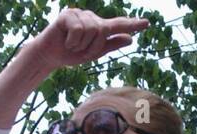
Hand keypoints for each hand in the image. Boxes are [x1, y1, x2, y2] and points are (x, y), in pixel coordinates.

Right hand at [30, 8, 148, 71]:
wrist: (49, 56)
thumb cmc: (70, 54)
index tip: (146, 23)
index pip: (118, 25)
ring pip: (91, 30)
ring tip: (72, 46)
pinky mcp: (68, 15)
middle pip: (103, 30)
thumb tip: (130, 39)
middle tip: (80, 53)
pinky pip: (78, 30)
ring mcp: (79, 14)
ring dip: (81, 45)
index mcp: (99, 27)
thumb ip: (110, 45)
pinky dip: (73, 41)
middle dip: (93, 47)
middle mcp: (91, 18)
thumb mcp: (93, 53)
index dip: (132, 24)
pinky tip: (66, 41)